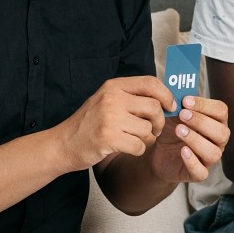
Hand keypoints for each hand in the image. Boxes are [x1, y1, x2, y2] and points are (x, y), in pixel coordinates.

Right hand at [55, 76, 171, 170]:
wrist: (63, 143)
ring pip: (147, 128)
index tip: (171, 106)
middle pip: (154, 107)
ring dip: (145, 137)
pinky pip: (139, 145)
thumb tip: (165, 99)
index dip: (166, 95)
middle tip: (153, 129)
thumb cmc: (89, 123)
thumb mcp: (106, 100)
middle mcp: (112, 98)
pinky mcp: (108, 138)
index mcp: (113, 86)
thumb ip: (131, 97)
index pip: (150, 82)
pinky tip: (124, 147)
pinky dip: (136, 150)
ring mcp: (109, 118)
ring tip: (131, 137)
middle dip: (159, 121)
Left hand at [147, 95, 229, 183]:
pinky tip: (182, 151)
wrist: (158, 153)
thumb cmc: (171, 130)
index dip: (205, 105)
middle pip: (222, 132)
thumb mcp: (173, 114)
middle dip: (202, 122)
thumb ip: (178, 103)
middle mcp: (217, 141)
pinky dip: (193, 161)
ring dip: (196, 140)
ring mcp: (209, 159)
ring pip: (214, 152)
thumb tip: (177, 91)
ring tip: (179, 130)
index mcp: (216, 122)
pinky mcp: (198, 174)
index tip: (186, 101)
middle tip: (182, 114)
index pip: (221, 111)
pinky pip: (202, 172)